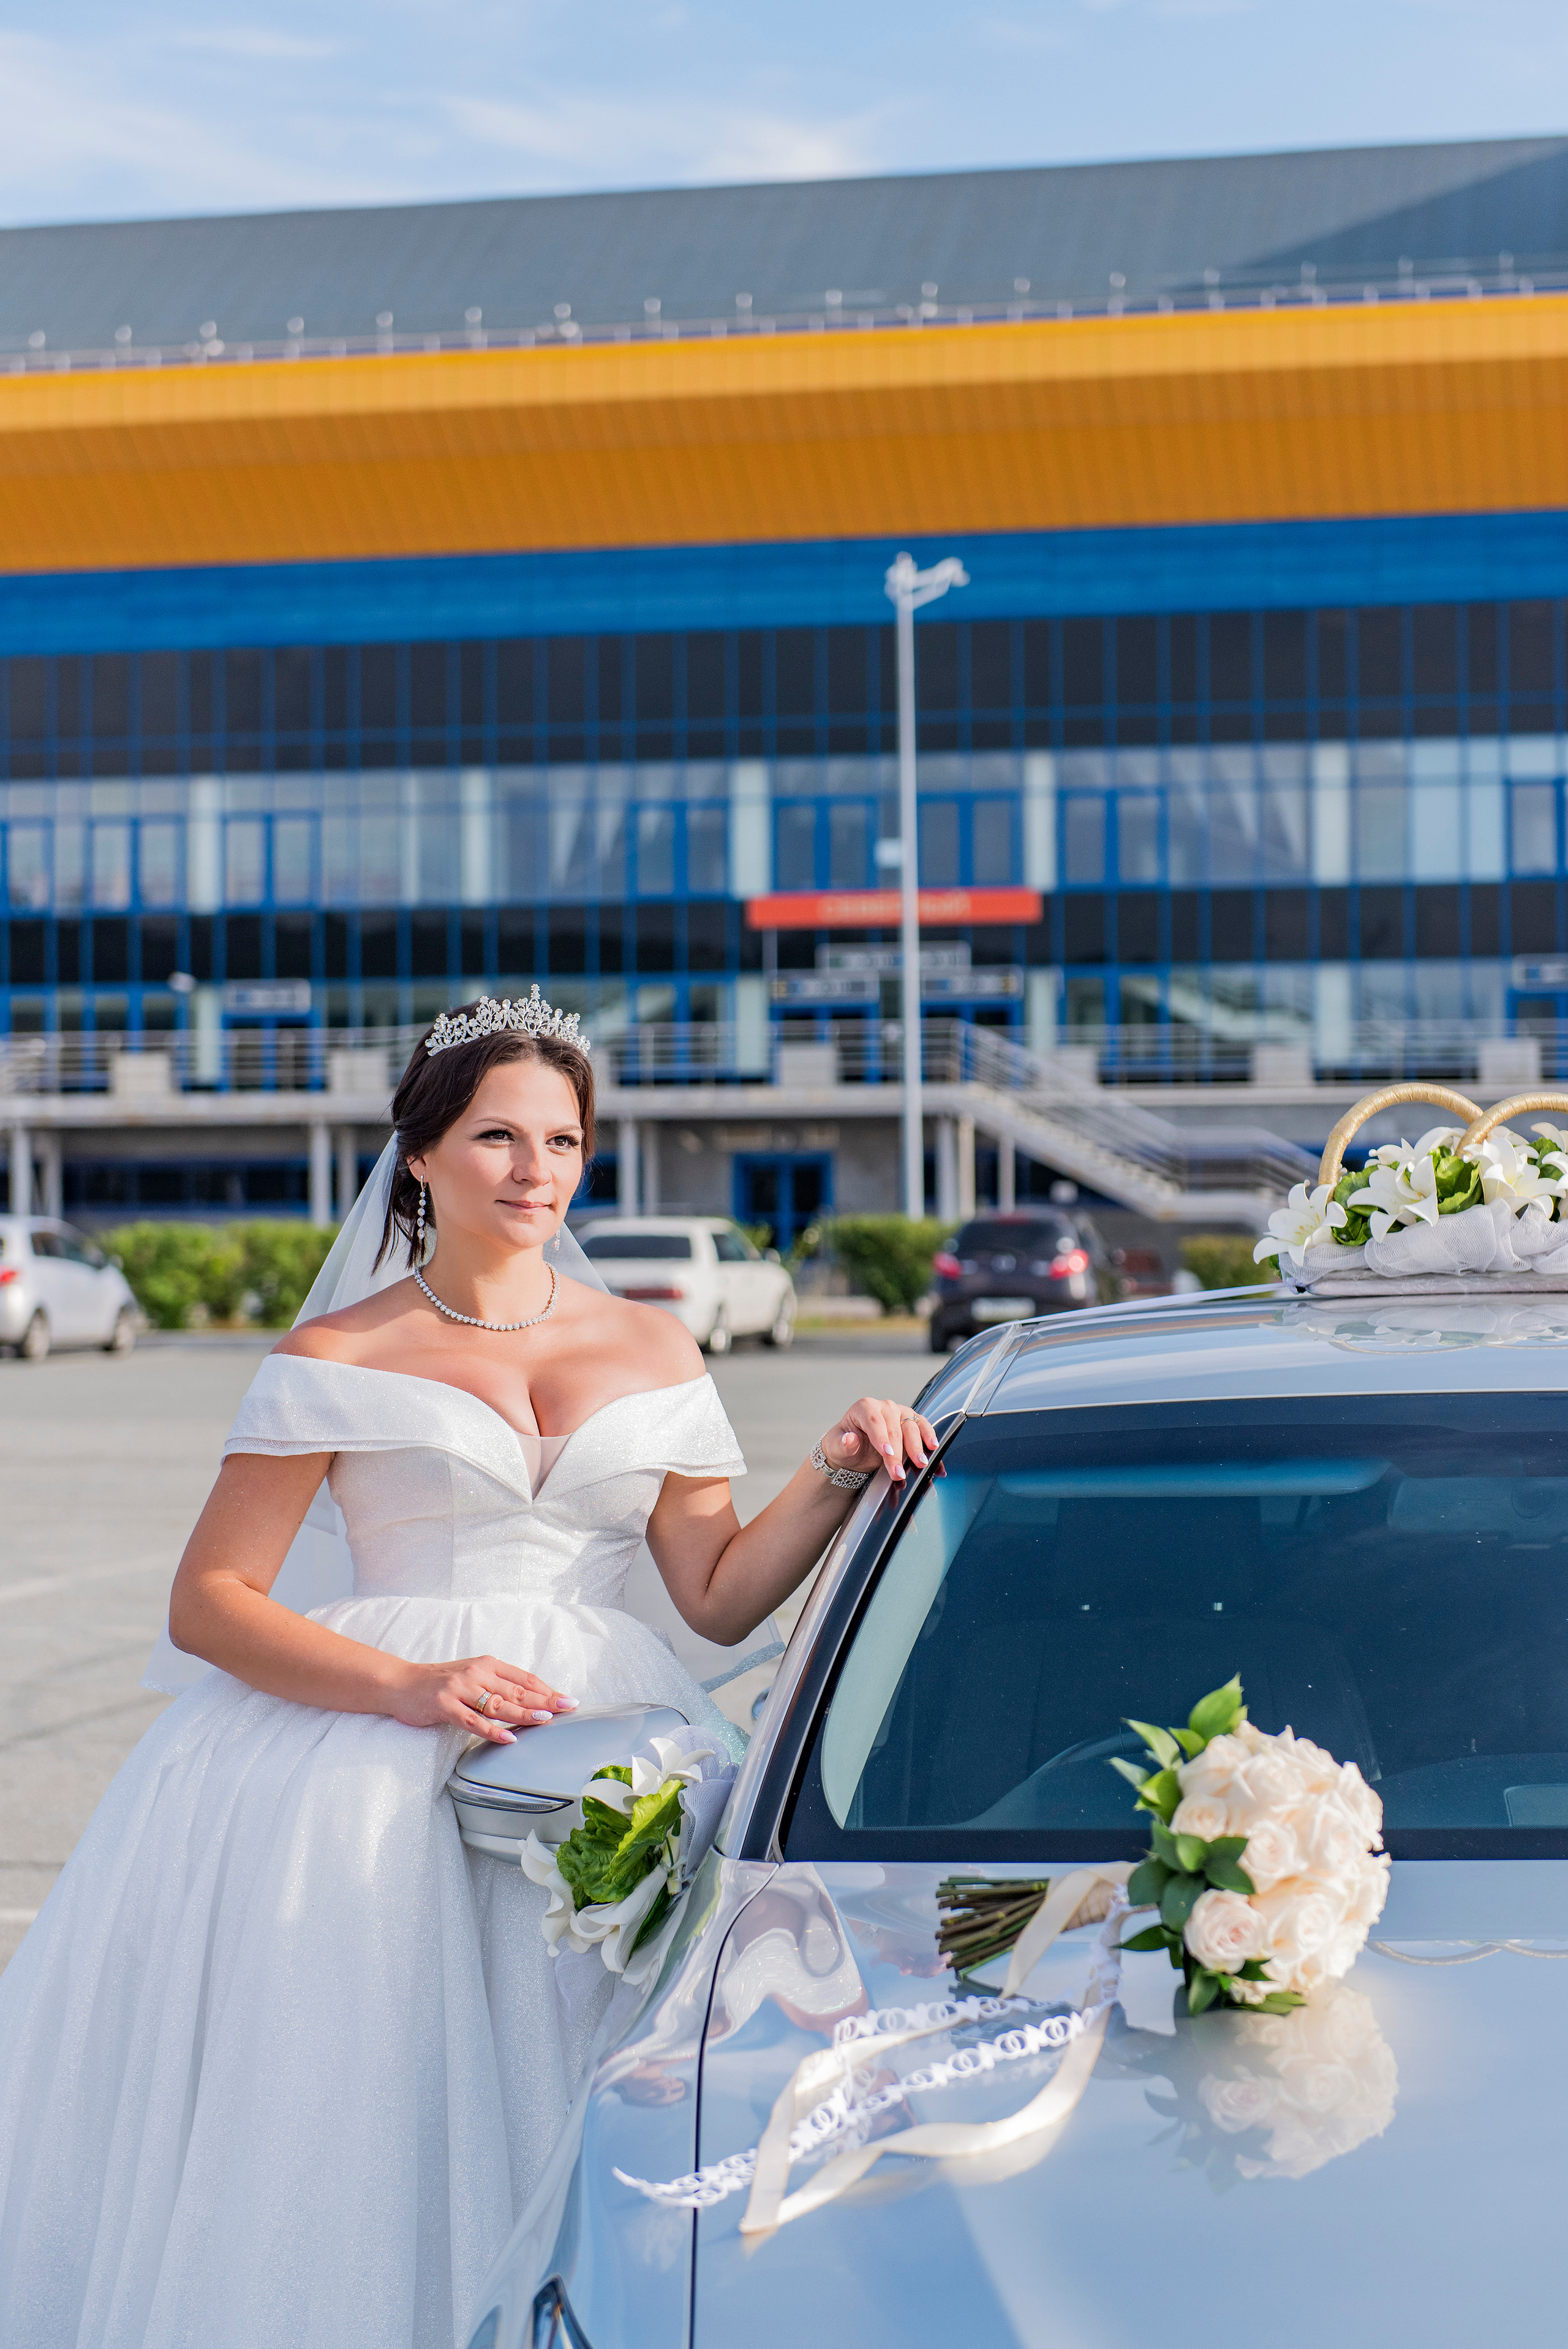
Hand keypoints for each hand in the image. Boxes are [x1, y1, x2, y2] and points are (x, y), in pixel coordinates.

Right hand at [387, 1653, 576, 1745]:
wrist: (401, 1684)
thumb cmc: (440, 1683)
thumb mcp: (472, 1676)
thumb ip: (496, 1685)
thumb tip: (530, 1699)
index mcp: (487, 1664)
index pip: (523, 1678)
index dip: (547, 1688)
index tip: (566, 1699)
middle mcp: (476, 1673)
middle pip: (516, 1690)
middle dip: (544, 1699)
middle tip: (567, 1707)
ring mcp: (460, 1689)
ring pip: (498, 1704)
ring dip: (524, 1713)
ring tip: (545, 1720)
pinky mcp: (445, 1705)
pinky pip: (473, 1721)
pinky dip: (493, 1731)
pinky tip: (509, 1739)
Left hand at [820, 1397, 937, 1487]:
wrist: (855, 1448)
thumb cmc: (845, 1445)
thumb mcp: (837, 1447)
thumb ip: (842, 1444)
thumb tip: (849, 1439)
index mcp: (864, 1407)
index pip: (874, 1421)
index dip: (881, 1438)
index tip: (886, 1454)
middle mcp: (884, 1406)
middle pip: (894, 1428)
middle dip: (898, 1453)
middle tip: (899, 1473)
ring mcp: (900, 1412)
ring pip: (912, 1427)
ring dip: (917, 1447)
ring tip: (920, 1464)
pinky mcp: (911, 1420)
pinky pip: (923, 1426)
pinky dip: (930, 1438)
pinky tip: (934, 1449)